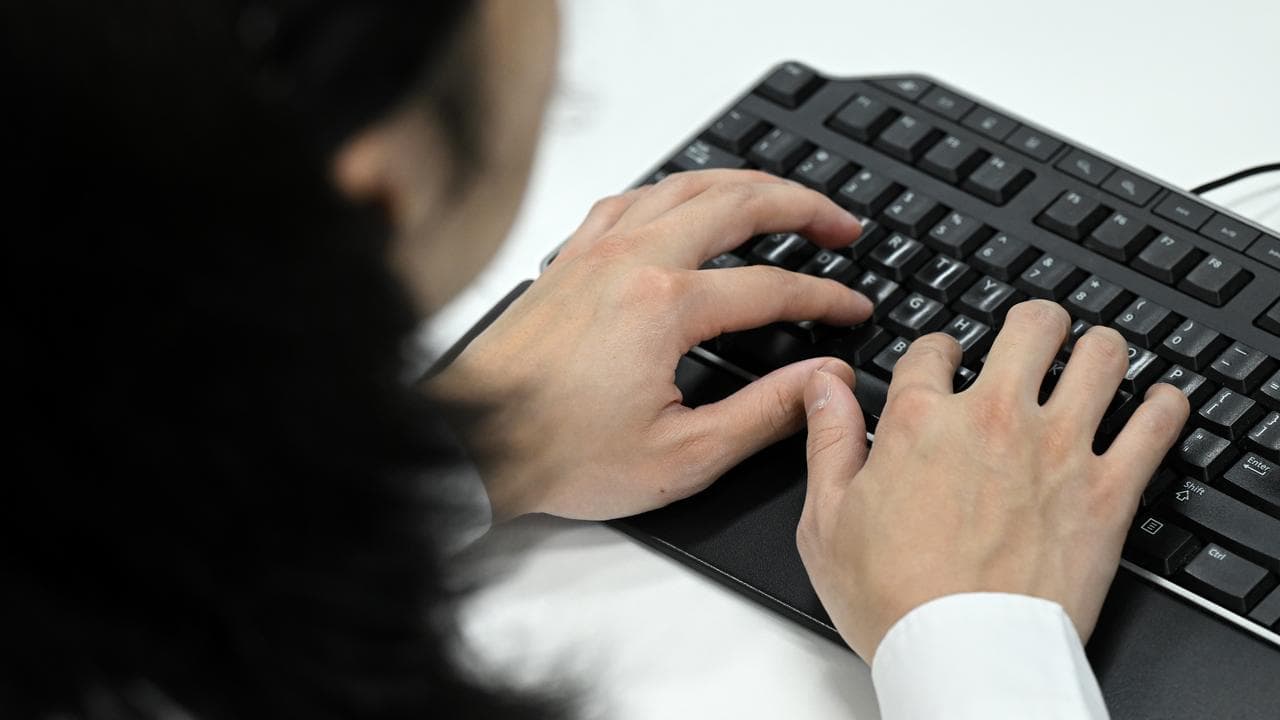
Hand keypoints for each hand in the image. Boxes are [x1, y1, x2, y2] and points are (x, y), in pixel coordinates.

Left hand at [428, 169, 872, 520]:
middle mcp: (632, 261)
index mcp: (665, 307)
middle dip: (802, 206)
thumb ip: (764, 413)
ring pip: (685, 185)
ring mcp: (595, 251)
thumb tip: (820, 380)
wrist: (471, 443)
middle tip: (841, 224)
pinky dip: (675, 188)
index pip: (771, 286)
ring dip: (744, 183)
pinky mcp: (569, 259)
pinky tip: (687, 200)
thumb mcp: (682, 455)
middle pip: (737, 204)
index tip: (852, 309)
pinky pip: (632, 197)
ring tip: (783, 196)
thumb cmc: (559, 453)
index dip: (824, 297)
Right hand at [796, 300, 1189, 660]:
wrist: (963, 657)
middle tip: (1035, 337)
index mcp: (922, 421)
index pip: (933, 349)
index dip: (938, 349)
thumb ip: (828, 440)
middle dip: (1034, 324)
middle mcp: (995, 419)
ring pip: (1101, 356)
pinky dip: (1164, 405)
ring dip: (1097, 349)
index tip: (945, 361)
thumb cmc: (893, 599)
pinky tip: (1157, 405)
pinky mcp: (1109, 490)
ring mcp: (1059, 449)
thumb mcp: (826, 520)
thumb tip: (822, 385)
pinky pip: (1158, 423)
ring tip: (1093, 358)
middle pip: (1032, 327)